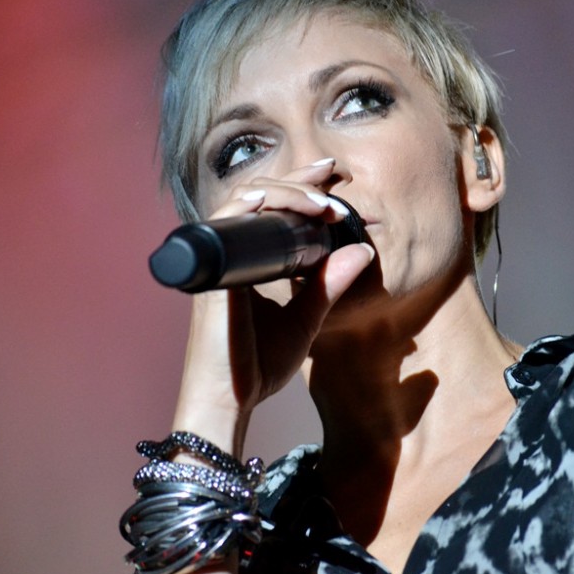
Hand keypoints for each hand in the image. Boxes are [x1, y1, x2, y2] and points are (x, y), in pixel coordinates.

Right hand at [171, 159, 374, 454]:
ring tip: (319, 202)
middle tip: (332, 180)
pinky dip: (244, 206)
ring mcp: (219, 261)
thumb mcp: (306, 321)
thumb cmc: (257, 366)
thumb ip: (329, 286)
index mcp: (251, 261)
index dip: (299, 184)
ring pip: (243, 201)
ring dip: (283, 192)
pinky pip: (221, 224)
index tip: (331, 172)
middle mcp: (232, 254)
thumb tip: (362, 251)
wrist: (228, 401)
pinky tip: (268, 201)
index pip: (274, 208)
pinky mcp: (211, 273)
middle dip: (297, 180)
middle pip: (259, 194)